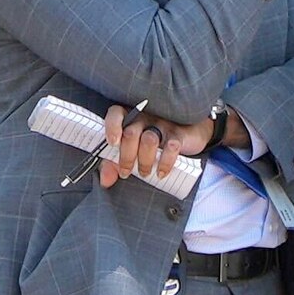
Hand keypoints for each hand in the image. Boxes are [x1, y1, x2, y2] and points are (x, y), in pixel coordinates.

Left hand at [100, 107, 214, 189]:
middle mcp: (145, 117)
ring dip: (144, 161)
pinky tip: (161, 173)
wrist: (188, 133)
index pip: (116, 113)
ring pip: (149, 140)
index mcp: (129, 118)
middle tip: (126, 172)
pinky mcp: (178, 134)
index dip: (112, 127)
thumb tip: (105, 180)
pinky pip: (171, 147)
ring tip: (144, 173)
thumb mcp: (131, 152)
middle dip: (126, 157)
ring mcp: (162, 124)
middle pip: (131, 133)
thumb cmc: (152, 143)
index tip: (112, 143)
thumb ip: (114, 164)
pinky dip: (165, 163)